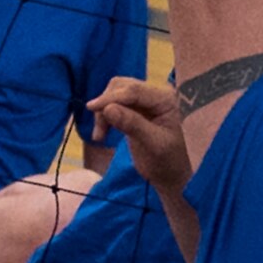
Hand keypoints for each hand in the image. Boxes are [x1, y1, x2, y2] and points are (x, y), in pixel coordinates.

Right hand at [89, 77, 189, 191]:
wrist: (171, 175)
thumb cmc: (169, 162)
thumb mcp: (153, 145)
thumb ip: (133, 125)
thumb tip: (108, 109)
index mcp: (167, 99)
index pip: (134, 90)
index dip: (111, 98)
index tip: (91, 108)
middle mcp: (156, 94)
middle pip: (122, 87)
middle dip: (106, 105)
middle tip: (100, 131)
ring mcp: (145, 101)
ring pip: (114, 94)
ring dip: (103, 112)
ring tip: (100, 136)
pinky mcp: (135, 109)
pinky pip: (113, 104)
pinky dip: (104, 116)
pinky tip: (102, 133)